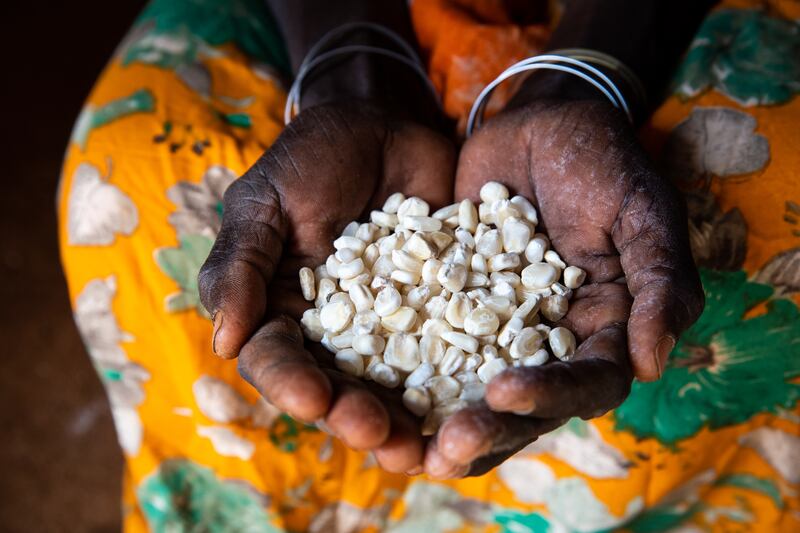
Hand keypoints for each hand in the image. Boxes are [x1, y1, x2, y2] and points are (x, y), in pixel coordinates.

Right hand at [198, 102, 454, 472]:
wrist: (385, 124)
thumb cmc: (312, 158)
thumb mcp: (265, 201)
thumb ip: (240, 265)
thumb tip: (223, 343)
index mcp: (281, 313)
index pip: (277, 361)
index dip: (292, 384)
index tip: (314, 398)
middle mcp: (334, 333)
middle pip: (339, 389)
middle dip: (356, 417)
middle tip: (382, 437)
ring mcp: (391, 328)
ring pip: (394, 387)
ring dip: (408, 420)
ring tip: (429, 446)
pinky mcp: (441, 313)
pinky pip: (452, 352)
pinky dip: (461, 380)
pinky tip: (478, 402)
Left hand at [422, 99, 703, 477]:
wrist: (538, 123)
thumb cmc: (603, 163)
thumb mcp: (643, 213)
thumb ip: (659, 284)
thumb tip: (648, 365)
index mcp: (602, 330)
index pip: (586, 383)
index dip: (549, 396)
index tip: (503, 391)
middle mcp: (548, 341)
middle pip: (524, 404)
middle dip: (487, 430)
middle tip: (443, 447)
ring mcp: (496, 326)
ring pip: (471, 388)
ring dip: (440, 420)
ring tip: (402, 448)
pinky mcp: (451, 303)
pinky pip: (427, 342)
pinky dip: (403, 371)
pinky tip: (368, 391)